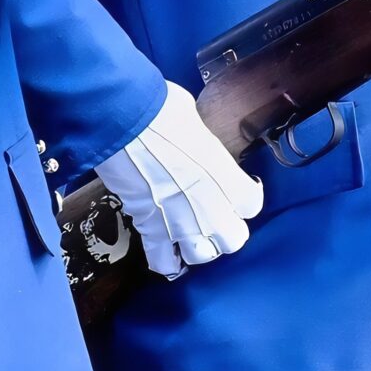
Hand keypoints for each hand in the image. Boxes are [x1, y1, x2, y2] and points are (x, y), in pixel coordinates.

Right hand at [95, 81, 262, 279]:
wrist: (119, 118)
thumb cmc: (158, 108)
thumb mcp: (194, 120)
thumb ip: (201, 143)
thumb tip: (192, 140)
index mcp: (227, 177)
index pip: (251, 204)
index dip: (242, 195)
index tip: (232, 186)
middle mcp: (211, 206)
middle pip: (234, 238)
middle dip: (225, 226)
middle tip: (211, 210)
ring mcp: (180, 220)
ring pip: (202, 255)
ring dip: (198, 244)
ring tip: (188, 229)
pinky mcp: (149, 225)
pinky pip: (162, 260)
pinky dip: (164, 261)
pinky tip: (165, 255)